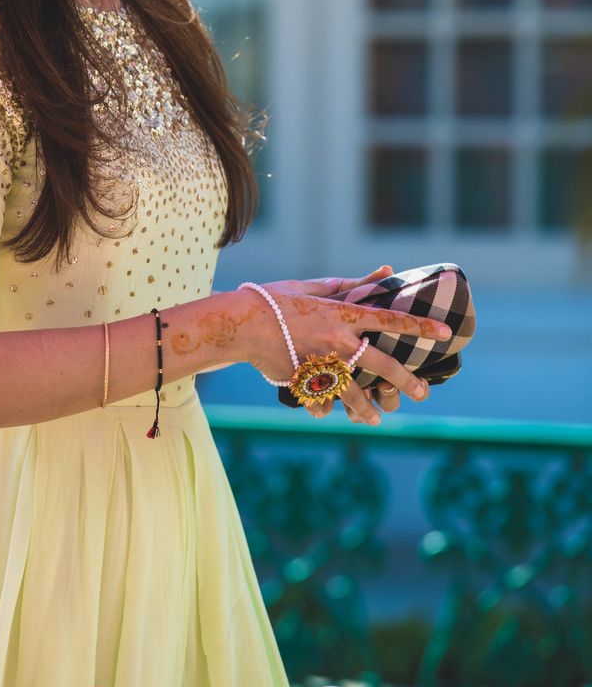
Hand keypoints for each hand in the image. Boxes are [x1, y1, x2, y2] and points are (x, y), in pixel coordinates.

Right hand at [239, 264, 448, 426]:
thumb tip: (385, 269)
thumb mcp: (312, 287)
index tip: (445, 333)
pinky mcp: (305, 381)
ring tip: (375, 417)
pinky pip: (323, 401)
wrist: (240, 324)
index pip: (391, 319)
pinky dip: (326, 408)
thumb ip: (350, 284)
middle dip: (406, 381)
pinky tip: (331, 414)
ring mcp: (322, 364)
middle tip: (422, 392)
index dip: (420, 326)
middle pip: (383, 364)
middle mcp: (338, 341)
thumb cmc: (274, 300)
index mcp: (343, 314)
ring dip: (367, 407)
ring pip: (356, 392)